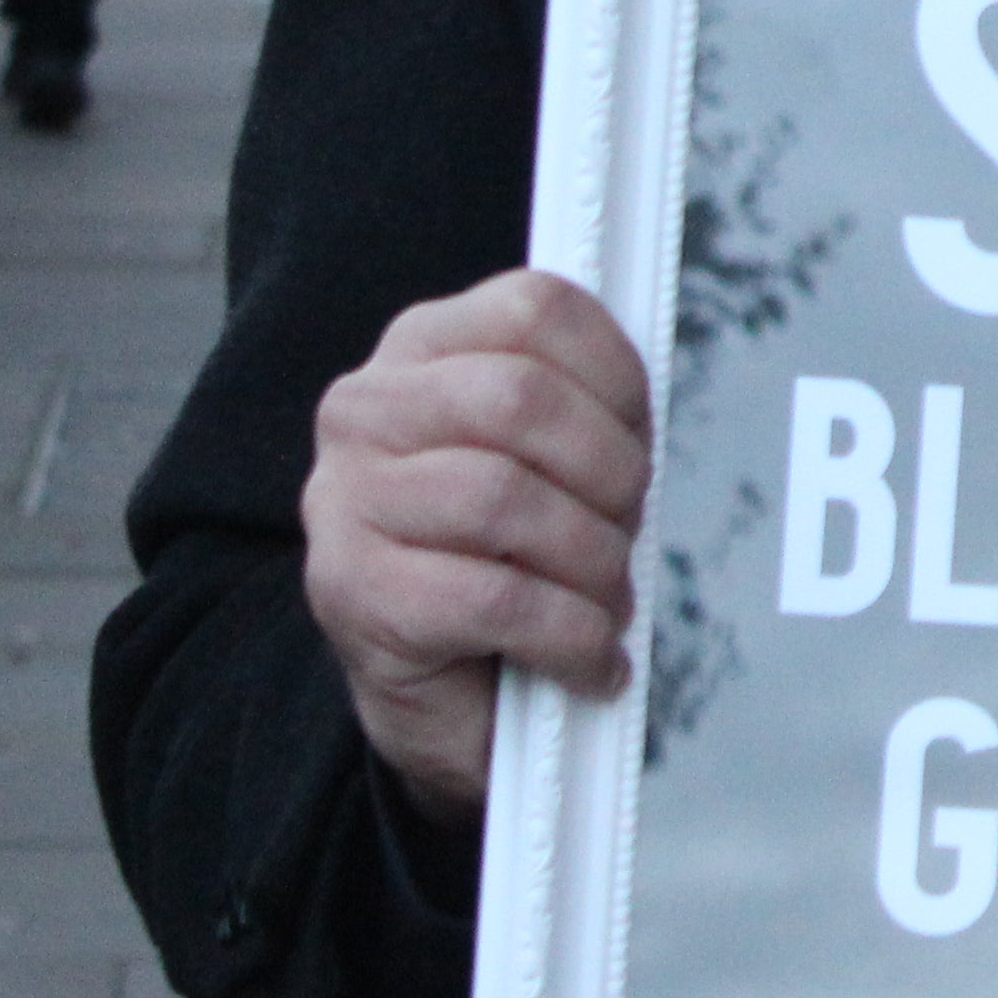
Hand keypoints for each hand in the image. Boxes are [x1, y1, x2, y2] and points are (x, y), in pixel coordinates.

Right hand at [300, 270, 654, 823]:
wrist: (441, 688)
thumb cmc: (507, 556)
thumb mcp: (547, 456)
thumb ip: (586, 402)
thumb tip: (652, 404)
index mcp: (423, 348)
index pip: (536, 309)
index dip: (616, 376)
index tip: (639, 436)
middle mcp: (366, 411)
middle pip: (521, 399)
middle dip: (608, 471)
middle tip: (626, 526)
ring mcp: (346, 501)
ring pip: (505, 500)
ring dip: (590, 561)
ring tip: (605, 599)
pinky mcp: (353, 593)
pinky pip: (496, 600)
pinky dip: (569, 635)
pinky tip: (587, 658)